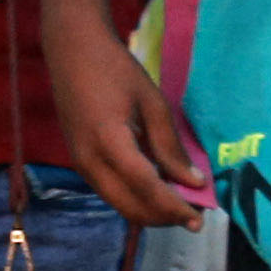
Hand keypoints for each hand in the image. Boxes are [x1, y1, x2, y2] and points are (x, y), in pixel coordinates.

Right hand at [46, 33, 210, 234]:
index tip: (199, 219)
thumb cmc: (115, 69)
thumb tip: (193, 181)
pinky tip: (157, 190)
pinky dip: (134, 198)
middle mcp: (89, 161)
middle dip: (163, 218)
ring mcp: (80, 164)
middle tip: (194, 216)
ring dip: (149, 211)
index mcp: (108, 141)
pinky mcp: (80, 162)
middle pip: (129, 206)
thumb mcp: (152, 102)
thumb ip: (170, 146)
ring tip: (180, 205)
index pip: (146, 187)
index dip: (173, 207)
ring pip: (118, 204)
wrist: (72, 51)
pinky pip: (109, 192)